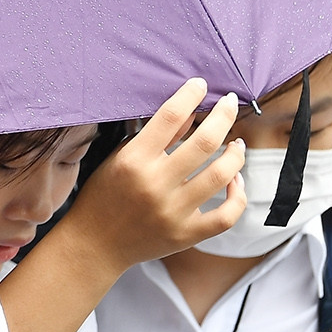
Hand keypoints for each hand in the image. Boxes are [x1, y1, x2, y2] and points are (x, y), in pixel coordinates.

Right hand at [55, 79, 246, 272]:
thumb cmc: (102, 197)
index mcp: (133, 161)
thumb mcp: (118, 159)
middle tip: (230, 104)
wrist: (93, 245)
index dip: (191, 94)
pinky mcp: (186, 234)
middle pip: (206, 141)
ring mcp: (172, 212)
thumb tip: (191, 113)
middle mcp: (154, 185)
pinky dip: (238, 194)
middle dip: (224, 115)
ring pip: (223, 174)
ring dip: (236, 153)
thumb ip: (156, 137)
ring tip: (236, 143)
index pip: (170, 116)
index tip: (201, 85)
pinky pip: (227, 215)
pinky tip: (234, 181)